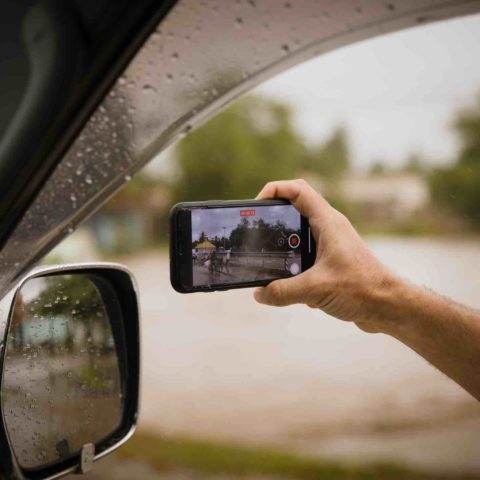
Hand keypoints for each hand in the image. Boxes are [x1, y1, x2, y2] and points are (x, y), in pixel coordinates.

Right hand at [254, 179, 399, 332]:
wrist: (388, 306)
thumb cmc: (362, 288)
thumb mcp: (315, 289)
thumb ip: (282, 291)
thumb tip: (259, 294)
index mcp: (327, 222)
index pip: (297, 189)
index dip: (274, 189)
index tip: (256, 205)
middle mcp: (328, 228)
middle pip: (294, 211)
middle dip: (274, 221)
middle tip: (257, 234)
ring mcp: (330, 245)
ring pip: (298, 237)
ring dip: (284, 250)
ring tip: (271, 264)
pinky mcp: (330, 262)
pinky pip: (304, 258)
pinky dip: (294, 270)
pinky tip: (294, 290)